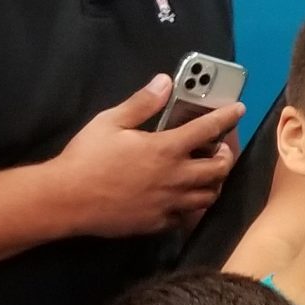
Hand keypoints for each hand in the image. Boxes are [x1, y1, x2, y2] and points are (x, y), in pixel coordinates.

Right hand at [50, 75, 243, 236]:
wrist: (66, 200)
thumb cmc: (86, 157)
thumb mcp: (111, 121)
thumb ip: (142, 103)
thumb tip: (165, 81)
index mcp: (166, 149)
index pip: (208, 129)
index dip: (227, 117)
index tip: (238, 110)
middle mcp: (175, 177)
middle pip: (219, 169)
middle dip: (227, 156)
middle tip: (221, 148)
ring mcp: (169, 203)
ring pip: (208, 196)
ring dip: (214, 183)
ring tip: (208, 174)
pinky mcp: (159, 223)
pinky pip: (186, 217)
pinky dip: (191, 206)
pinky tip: (184, 199)